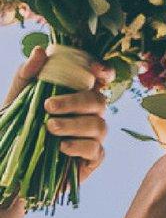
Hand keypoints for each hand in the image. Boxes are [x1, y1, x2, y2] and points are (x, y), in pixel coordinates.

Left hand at [5, 46, 112, 181]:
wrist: (9, 166)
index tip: (94, 71)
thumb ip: (27, 74)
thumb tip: (40, 51)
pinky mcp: (92, 160)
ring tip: (49, 127)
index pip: (101, 79)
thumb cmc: (17, 129)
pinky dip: (79, 146)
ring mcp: (93, 138)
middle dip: (76, 102)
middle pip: (100, 101)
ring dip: (74, 124)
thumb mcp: (17, 98)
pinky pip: (96, 150)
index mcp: (78, 96)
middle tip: (48, 106)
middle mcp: (90, 115)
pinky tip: (61, 147)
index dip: (104, 72)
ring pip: (99, 125)